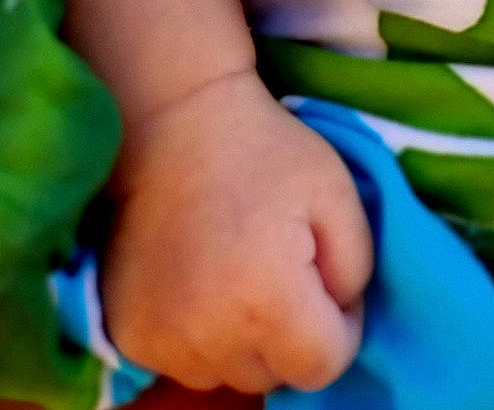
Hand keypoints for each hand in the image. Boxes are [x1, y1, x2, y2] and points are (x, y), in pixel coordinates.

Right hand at [103, 71, 372, 394]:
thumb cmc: (266, 153)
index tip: (327, 278)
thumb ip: (356, 270)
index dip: (341, 327)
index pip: (323, 367)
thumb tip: (341, 315)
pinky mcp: (130, 337)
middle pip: (275, 375)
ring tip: (241, 273)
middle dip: (292, 334)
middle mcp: (210, 336)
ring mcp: (163, 342)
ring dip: (245, 340)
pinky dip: (202, 336)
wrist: (173, 126)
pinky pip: (184, 362)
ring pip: (229, 374)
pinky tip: (203, 282)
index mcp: (267, 301)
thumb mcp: (338, 196)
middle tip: (286, 269)